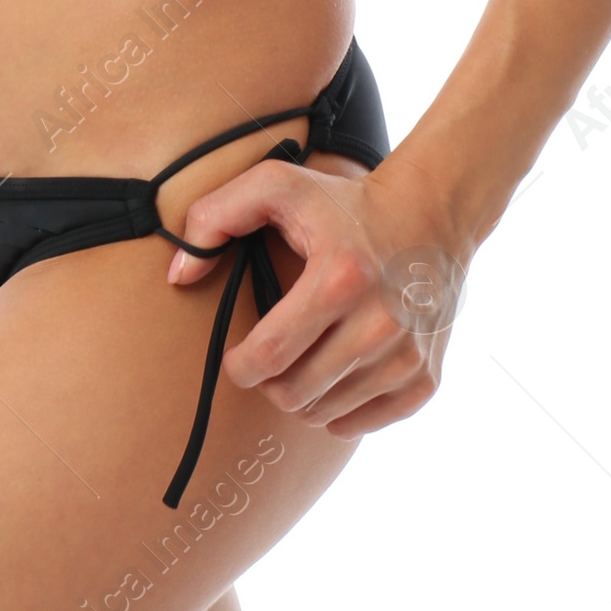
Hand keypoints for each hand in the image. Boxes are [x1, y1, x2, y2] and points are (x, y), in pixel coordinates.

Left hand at [165, 159, 469, 437]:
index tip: (236, 356)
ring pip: (324, 415)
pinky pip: (361, 425)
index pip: (267, 357)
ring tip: (305, 358)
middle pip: (293, 394)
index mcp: (339, 278)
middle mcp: (379, 323)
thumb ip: (214, 217)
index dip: (238, 366)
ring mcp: (406, 355)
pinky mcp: (425, 378)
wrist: (432, 213)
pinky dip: (340, 409)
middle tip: (272, 355)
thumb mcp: (277, 186)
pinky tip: (337, 373)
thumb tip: (178, 276)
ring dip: (303, 394)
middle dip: (269, 381)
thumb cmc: (344, 203)